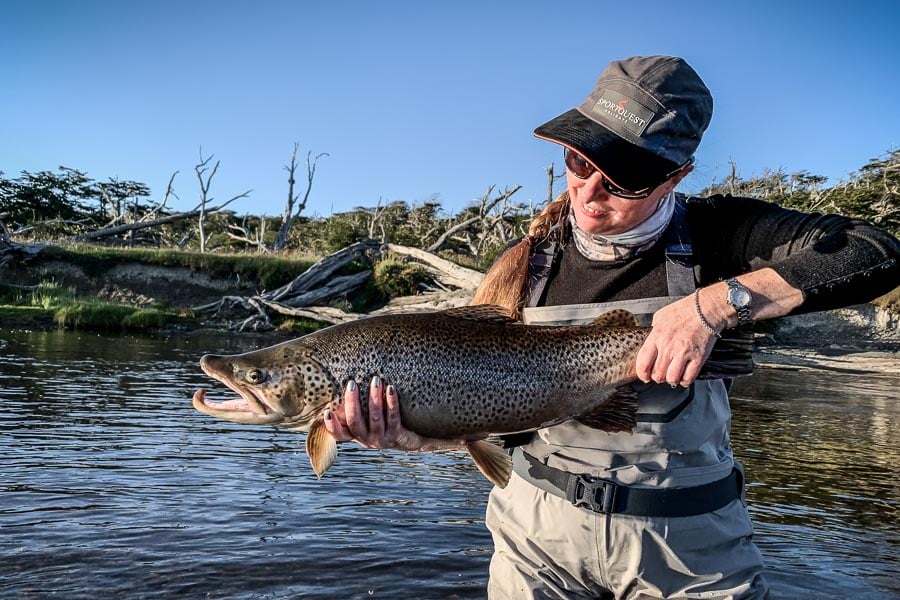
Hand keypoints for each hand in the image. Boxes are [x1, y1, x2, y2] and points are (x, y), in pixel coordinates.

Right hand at [322, 376, 458, 451]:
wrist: (410, 439)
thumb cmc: (383, 422)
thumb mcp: (366, 419)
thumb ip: (356, 409)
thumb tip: (340, 381)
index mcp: (356, 435)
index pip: (339, 434)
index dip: (331, 425)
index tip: (326, 411)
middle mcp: (366, 440)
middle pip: (355, 422)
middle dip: (352, 403)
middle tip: (351, 384)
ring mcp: (381, 439)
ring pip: (375, 419)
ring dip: (374, 399)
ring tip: (375, 381)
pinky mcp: (397, 436)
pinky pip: (394, 418)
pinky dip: (392, 402)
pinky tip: (391, 389)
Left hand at [635, 291, 718, 386]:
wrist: (707, 308)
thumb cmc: (685, 310)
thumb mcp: (661, 316)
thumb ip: (653, 331)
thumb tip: (650, 343)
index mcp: (657, 336)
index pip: (643, 363)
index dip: (642, 374)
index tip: (645, 376)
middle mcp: (668, 346)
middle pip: (657, 374)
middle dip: (658, 377)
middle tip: (661, 374)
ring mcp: (683, 353)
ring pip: (672, 379)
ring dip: (672, 380)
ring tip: (673, 375)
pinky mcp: (698, 358)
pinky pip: (688, 378)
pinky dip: (685, 380)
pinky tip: (684, 375)